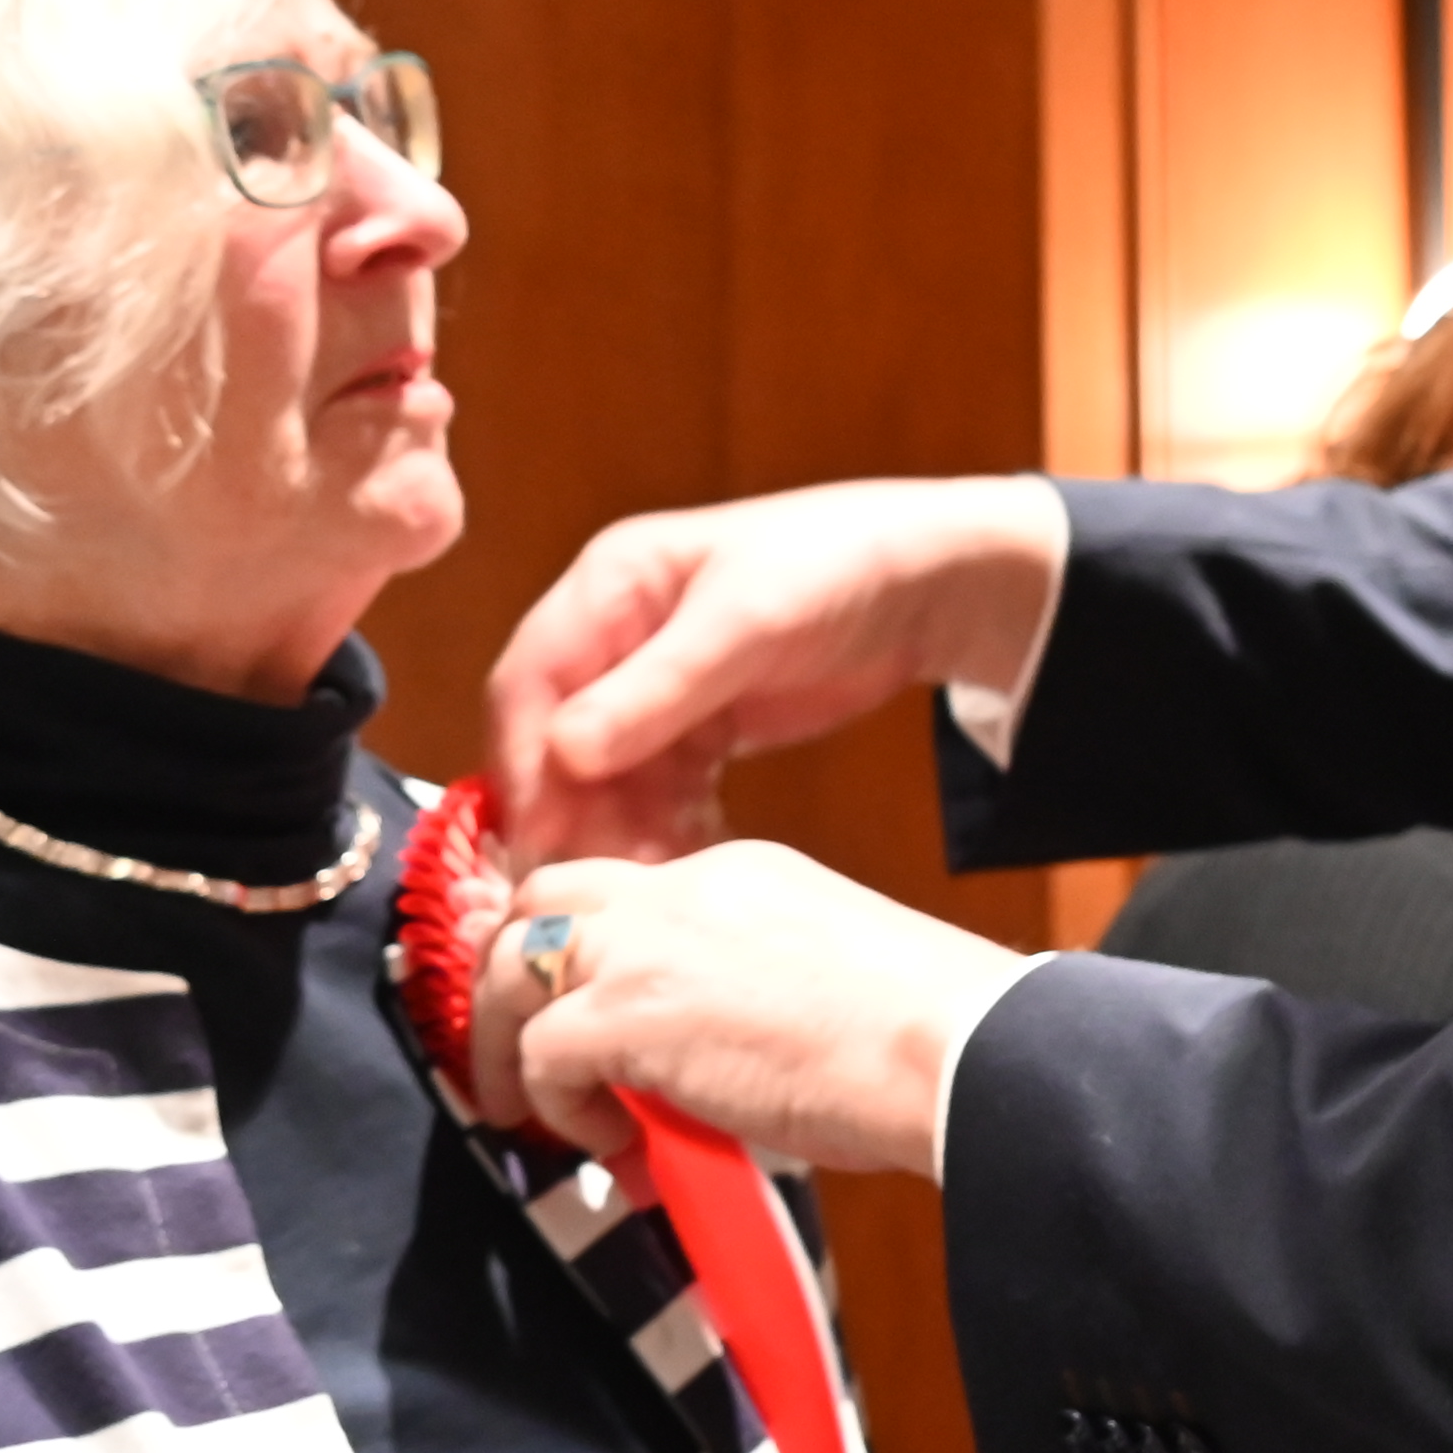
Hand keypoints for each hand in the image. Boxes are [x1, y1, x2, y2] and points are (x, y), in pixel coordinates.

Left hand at [472, 840, 1029, 1174]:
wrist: (953, 1048)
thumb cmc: (917, 1039)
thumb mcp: (812, 983)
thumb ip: (734, 1005)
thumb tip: (684, 1087)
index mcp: (736, 873)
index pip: (618, 892)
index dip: (580, 954)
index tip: (576, 1013)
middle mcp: (680, 890)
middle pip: (541, 901)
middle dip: (516, 976)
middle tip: (525, 1051)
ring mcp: (648, 944)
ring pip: (511, 966)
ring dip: (510, 1042)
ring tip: (539, 1109)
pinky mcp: (627, 1011)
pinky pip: (540, 1052)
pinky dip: (557, 1104)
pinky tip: (611, 1143)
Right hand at [484, 480, 1068, 868]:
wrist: (928, 579)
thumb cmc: (834, 565)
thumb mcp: (746, 621)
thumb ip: (658, 687)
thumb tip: (563, 754)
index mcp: (608, 586)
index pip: (530, 681)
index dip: (524, 760)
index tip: (536, 834)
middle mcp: (617, 636)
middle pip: (560, 738)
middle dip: (573, 809)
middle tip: (589, 882)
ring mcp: (658, 686)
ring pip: (608, 775)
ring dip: (618, 830)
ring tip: (644, 886)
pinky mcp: (701, 728)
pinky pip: (661, 789)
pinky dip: (665, 827)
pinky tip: (683, 865)